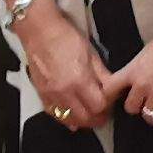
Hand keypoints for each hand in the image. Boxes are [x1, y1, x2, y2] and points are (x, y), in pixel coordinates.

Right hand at [17, 7, 116, 126]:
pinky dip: (66, 119)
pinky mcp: (41, 95)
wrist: (39, 32)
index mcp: (79, 80)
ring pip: (70, 120)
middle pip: (85, 118)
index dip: (108, 106)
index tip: (111, 102)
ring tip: (90, 114)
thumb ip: (102, 75)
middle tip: (104, 113)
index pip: (99, 106)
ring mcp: (51, 96)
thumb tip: (113, 89)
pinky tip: (74, 117)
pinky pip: (55, 115)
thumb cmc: (67, 38)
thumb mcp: (91, 54)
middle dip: (98, 118)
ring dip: (83, 121)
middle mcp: (64, 92)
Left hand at [109, 33, 152, 126]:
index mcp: (133, 71)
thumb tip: (135, 76)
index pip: (110, 89)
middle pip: (130, 108)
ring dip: (151, 116)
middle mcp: (143, 85)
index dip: (108, 96)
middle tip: (141, 105)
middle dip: (135, 107)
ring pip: (148, 116)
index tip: (112, 98)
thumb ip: (137, 67)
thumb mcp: (145, 52)